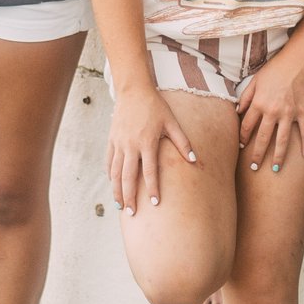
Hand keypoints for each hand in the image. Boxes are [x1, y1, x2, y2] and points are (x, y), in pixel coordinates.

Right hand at [106, 86, 196, 215]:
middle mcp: (130, 145)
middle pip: (128, 177)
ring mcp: (119, 143)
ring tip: (120, 205)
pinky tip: (113, 185)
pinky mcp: (111, 139)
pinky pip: (109, 161)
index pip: (149, 171)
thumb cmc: (155, 106)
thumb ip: (183, 142)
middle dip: (130, 197)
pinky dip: (110, 175)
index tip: (155, 204)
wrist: (133, 90)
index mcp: (147, 142)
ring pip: (115, 172)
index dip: (152, 188)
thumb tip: (194, 160)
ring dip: (117, 190)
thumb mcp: (172, 122)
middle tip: (132, 213)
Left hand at [235, 48, 303, 175]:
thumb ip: (246, 97)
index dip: (243, 138)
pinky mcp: (303, 112)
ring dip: (278, 156)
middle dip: (257, 154)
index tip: (241, 147)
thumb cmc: (276, 68)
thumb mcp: (255, 79)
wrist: (299, 60)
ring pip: (282, 140)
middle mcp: (272, 112)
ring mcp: (289, 113)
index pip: (247, 126)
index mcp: (259, 103)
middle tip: (253, 168)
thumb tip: (237, 111)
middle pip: (263, 138)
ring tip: (275, 169)